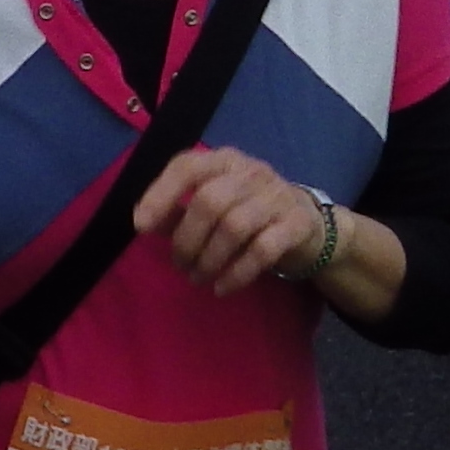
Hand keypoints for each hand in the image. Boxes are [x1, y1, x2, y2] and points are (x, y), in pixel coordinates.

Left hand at [132, 145, 327, 292]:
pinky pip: (262, 250)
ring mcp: (277, 196)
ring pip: (235, 226)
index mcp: (225, 161)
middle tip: (180, 266)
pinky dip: (237, 273)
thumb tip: (144, 220)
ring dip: (209, 260)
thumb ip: (180, 211)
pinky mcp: (296, 224)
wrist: (309, 226)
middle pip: (210, 201)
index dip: (161, 193)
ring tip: (198, 278)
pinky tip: (222, 288)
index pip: (188, 165)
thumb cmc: (250, 213)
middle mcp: (251, 172)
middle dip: (187, 240)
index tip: (141, 225)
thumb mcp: (214, 206)